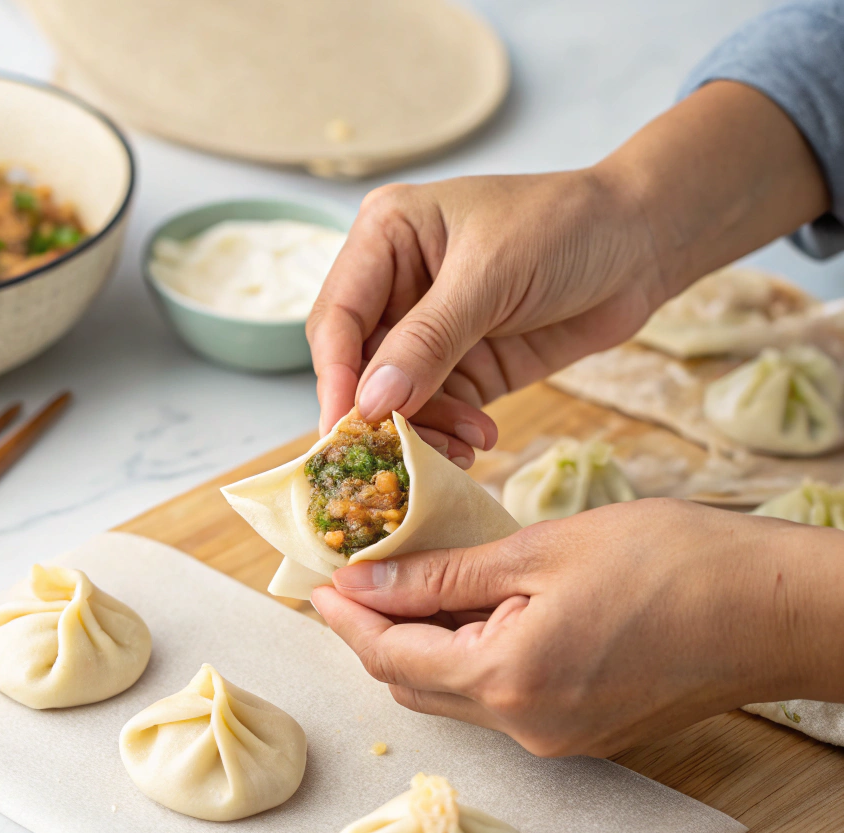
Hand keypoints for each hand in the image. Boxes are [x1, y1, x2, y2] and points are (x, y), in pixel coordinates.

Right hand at [306, 170, 661, 466]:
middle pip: (359, 367)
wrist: (643, 244)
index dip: (335, 377)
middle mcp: (395, 285)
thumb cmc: (565, 227)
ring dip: (422, 431)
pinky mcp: (463, 367)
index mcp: (386, 238)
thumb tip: (371, 404)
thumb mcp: (491, 276)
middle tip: (396, 459)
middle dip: (381, 415)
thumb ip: (428, 341)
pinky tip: (479, 440)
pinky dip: (451, 434)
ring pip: (397, 400)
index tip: (345, 429)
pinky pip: (438, 412)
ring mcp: (429, 332)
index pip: (337, 318)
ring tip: (459, 448)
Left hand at [310, 499, 843, 757]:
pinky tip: (476, 611)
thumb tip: (370, 580)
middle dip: (378, 635)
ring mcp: (558, 739)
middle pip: (416, 686)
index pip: (391, 661)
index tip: (320, 586)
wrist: (775, 608)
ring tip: (413, 584)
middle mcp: (526, 728)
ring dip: (425, 646)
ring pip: (458, 695)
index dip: (347, 622)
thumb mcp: (541, 551)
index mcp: (509, 680)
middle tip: (359, 578)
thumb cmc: (671, 561)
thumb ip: (444, 574)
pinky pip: (501, 700)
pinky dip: (472, 658)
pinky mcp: (584, 733)